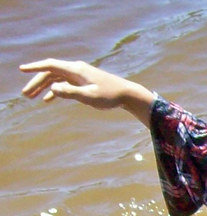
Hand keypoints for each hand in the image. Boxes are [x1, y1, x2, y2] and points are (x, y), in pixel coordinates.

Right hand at [20, 58, 154, 123]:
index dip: (35, 67)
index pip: (50, 65)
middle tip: (25, 94)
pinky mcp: (83, 83)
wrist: (127, 95)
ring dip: (43, 88)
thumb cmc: (110, 96)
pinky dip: (55, 91)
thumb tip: (52, 88)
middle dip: (36, 83)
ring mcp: (79, 76)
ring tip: (31, 97)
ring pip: (56, 79)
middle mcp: (76, 70)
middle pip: (50, 74)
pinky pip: (64, 84)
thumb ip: (70, 92)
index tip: (22, 70)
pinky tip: (48, 100)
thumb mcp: (89, 96)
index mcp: (76, 70)